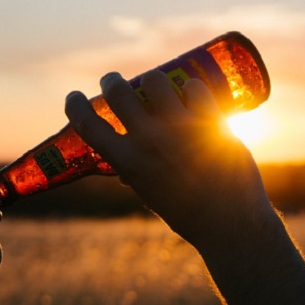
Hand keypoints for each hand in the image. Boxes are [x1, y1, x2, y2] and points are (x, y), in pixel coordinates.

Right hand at [65, 70, 273, 248]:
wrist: (230, 224)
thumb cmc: (188, 215)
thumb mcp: (151, 195)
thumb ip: (137, 177)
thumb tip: (124, 172)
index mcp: (127, 162)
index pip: (88, 125)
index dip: (75, 105)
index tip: (74, 97)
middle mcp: (149, 142)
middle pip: (118, 92)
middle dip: (111, 81)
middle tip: (113, 81)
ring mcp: (180, 129)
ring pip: (155, 81)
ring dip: (153, 81)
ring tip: (158, 87)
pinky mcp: (210, 122)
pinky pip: (195, 88)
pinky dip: (191, 88)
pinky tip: (192, 94)